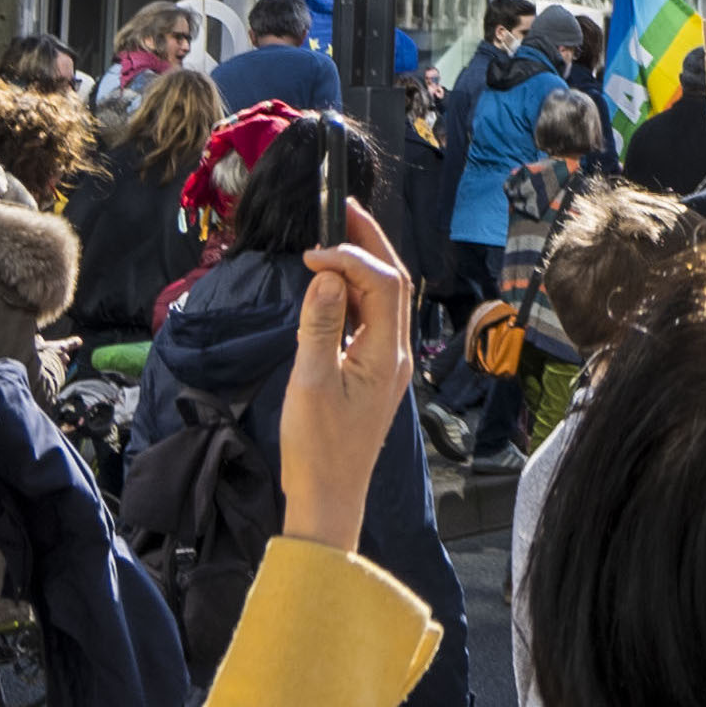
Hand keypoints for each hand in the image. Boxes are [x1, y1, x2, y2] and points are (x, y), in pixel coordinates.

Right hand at [273, 229, 414, 545]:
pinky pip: (372, 318)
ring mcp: (386, 363)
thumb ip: (320, 325)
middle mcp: (395, 353)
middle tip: (342, 208)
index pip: (381, 284)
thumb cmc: (317, 448)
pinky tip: (333, 284)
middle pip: (393, 282)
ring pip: (385, 299)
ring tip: (337, 233)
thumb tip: (327, 275)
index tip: (313, 253)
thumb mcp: (311, 382)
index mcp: (386, 353)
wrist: (329, 498)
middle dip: (370, 242)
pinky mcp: (372, 373)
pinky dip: (357, 291)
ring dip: (365, 262)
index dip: (351, 257)